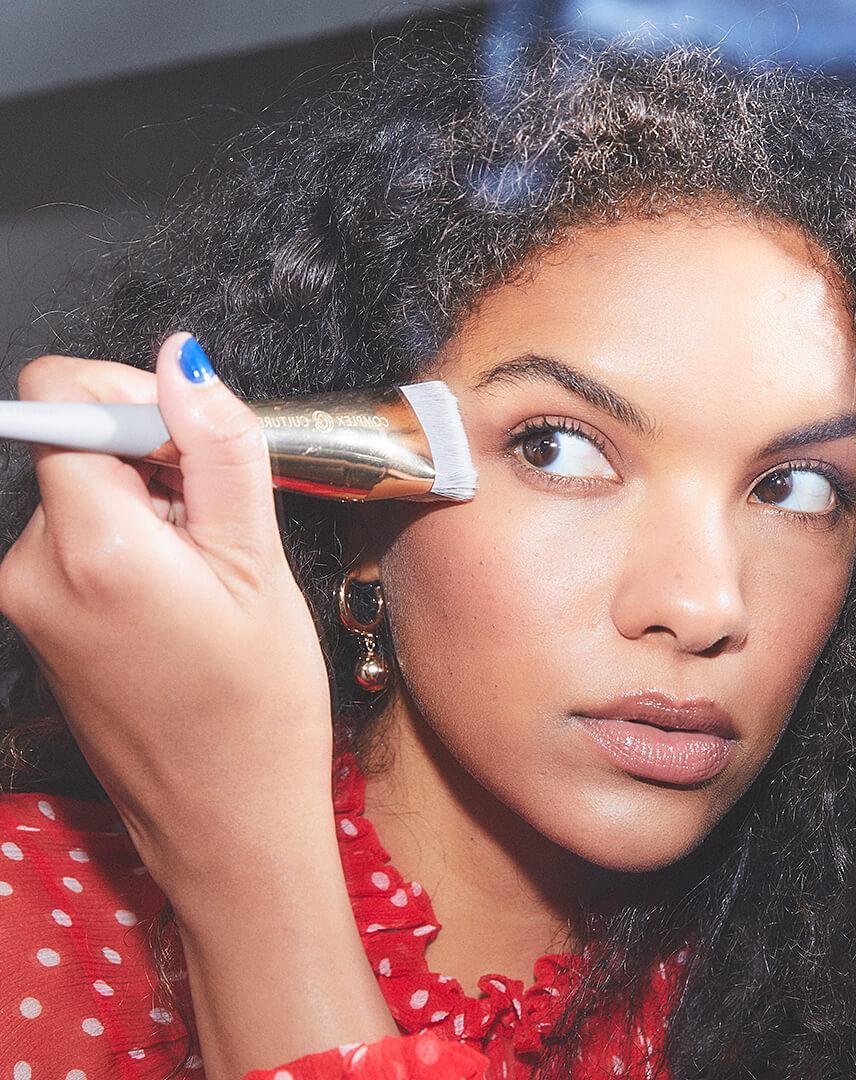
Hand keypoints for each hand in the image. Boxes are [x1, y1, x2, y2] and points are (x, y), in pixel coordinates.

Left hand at [0, 332, 337, 902]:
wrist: (228, 826)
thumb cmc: (259, 709)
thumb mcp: (260, 566)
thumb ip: (220, 451)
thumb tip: (182, 359)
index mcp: (91, 546)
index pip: (61, 399)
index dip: (136, 401)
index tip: (196, 449)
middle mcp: (30, 569)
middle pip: (77, 447)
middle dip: (155, 463)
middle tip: (222, 533)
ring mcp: (26, 602)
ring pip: (84, 495)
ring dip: (151, 509)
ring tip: (210, 581)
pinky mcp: (38, 626)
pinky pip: (78, 545)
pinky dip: (132, 547)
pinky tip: (183, 605)